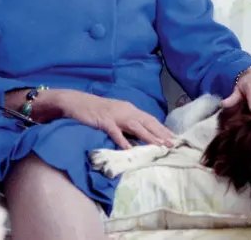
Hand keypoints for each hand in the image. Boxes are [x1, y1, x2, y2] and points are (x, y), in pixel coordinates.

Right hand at [52, 90, 175, 149]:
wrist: (76, 101)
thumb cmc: (96, 110)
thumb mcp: (116, 115)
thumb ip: (127, 123)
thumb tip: (141, 135)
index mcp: (129, 109)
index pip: (150, 119)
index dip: (162, 129)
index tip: (174, 138)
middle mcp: (125, 110)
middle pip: (147, 122)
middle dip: (161, 133)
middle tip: (172, 144)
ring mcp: (115, 115)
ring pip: (135, 126)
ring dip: (148, 136)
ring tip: (159, 146)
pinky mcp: (103, 121)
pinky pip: (115, 131)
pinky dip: (123, 140)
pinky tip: (129, 149)